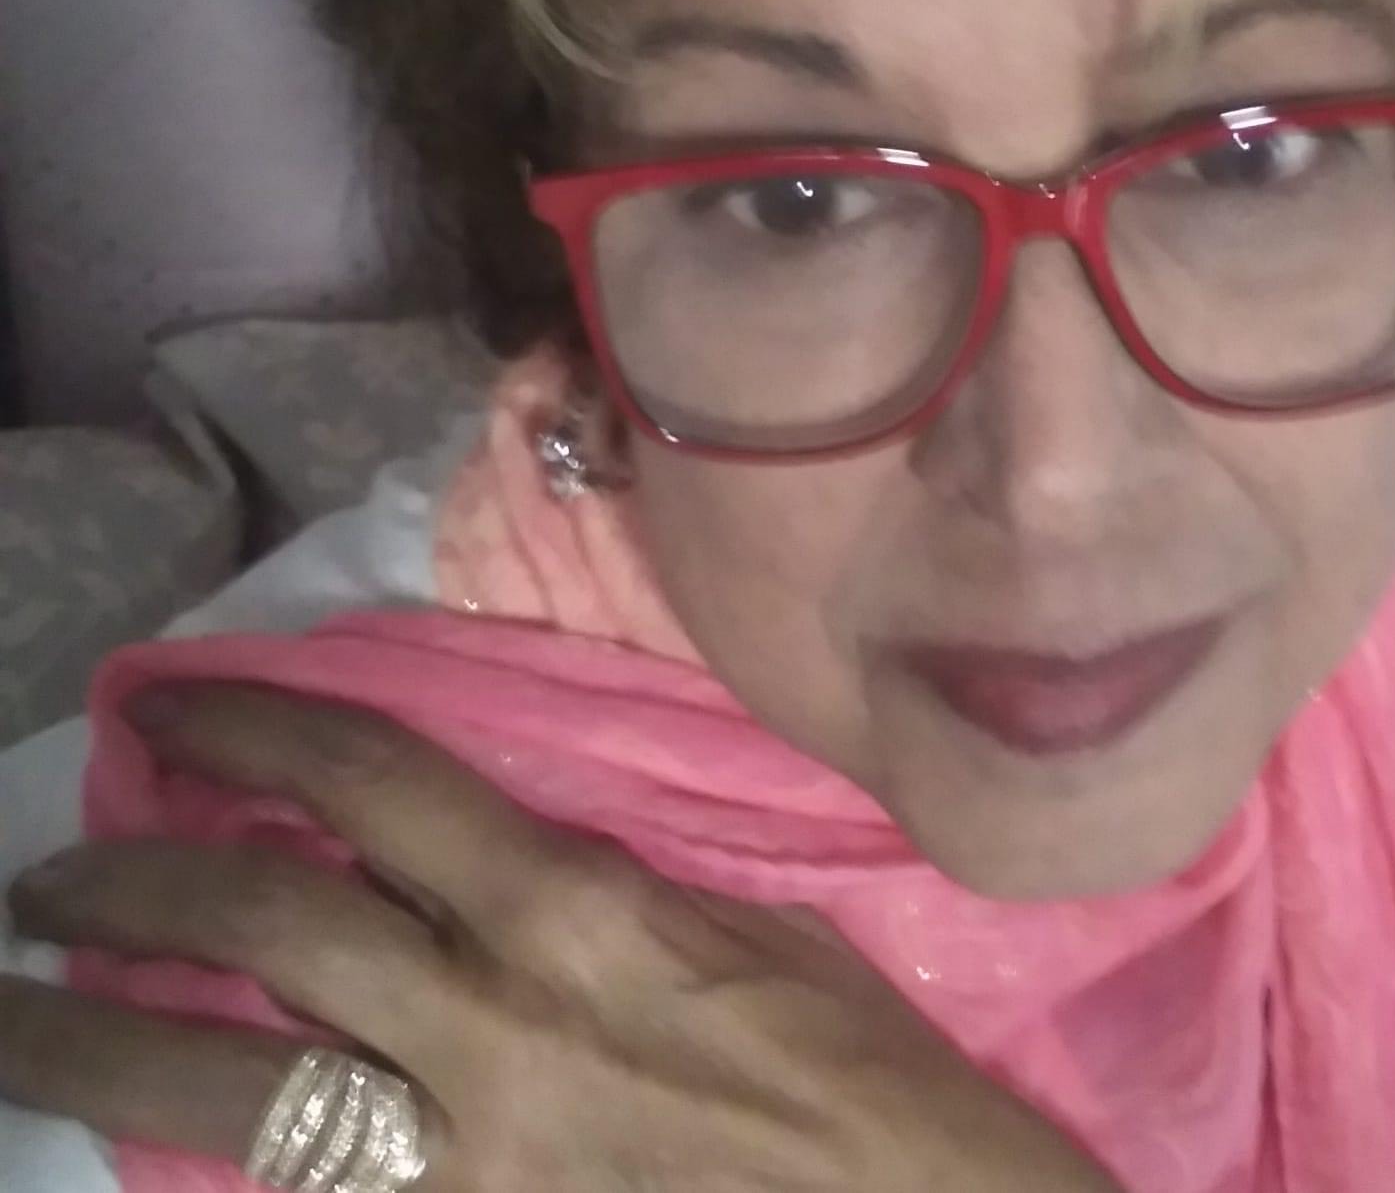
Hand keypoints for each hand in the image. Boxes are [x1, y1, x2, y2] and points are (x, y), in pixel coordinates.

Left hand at [1, 685, 1117, 1191]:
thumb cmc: (849, 1067)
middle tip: (53, 875)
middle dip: (136, 887)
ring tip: (20, 1001)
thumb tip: (482, 863)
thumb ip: (595, 896)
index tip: (175, 710)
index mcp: (580, 911)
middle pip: (272, 927)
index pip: (380, 787)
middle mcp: (495, 1021)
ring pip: (230, 1083)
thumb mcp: (736, 934)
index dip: (257, 734)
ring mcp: (460, 1156)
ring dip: (98, 1037)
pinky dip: (202, 1165)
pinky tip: (145, 1143)